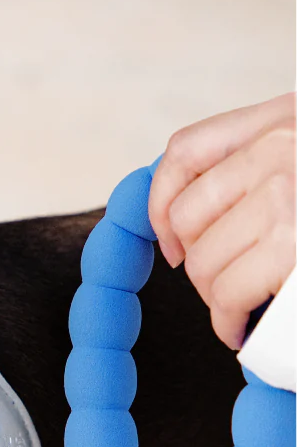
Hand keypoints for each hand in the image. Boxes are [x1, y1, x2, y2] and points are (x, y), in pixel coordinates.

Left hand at [148, 93, 295, 349]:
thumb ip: (267, 165)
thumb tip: (184, 215)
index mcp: (285, 118)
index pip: (186, 150)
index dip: (163, 201)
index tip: (172, 237)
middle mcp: (283, 146)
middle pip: (189, 215)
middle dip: (198, 264)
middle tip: (225, 285)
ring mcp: (288, 194)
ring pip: (205, 261)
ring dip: (215, 298)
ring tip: (240, 308)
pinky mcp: (292, 245)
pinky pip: (227, 293)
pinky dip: (226, 321)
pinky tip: (241, 328)